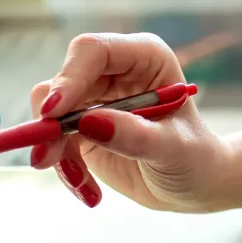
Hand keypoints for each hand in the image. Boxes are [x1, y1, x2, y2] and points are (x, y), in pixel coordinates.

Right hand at [27, 33, 234, 211]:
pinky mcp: (81, 128)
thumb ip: (136, 135)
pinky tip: (89, 192)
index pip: (93, 51)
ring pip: (49, 114)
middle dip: (51, 124)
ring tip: (82, 185)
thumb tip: (90, 123)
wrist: (195, 184)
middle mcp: (114, 71)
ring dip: (55, 152)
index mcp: (144, 57)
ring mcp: (94, 99)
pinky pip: (53, 141)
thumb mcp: (174, 149)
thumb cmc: (196, 158)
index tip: (53, 113)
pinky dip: (64, 168)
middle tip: (45, 158)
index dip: (69, 77)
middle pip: (61, 82)